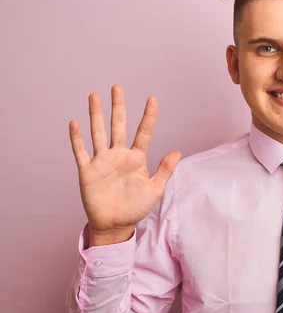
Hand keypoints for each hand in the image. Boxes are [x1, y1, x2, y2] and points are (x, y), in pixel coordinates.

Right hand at [69, 85, 180, 245]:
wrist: (116, 225)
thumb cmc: (136, 207)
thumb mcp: (155, 189)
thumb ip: (165, 170)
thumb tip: (177, 151)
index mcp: (137, 158)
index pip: (143, 132)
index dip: (148, 116)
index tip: (152, 99)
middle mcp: (119, 155)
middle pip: (118, 126)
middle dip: (118, 107)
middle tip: (117, 87)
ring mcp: (102, 161)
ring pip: (98, 133)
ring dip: (96, 115)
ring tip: (94, 96)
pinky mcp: (88, 171)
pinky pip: (81, 152)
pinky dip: (77, 138)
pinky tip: (75, 123)